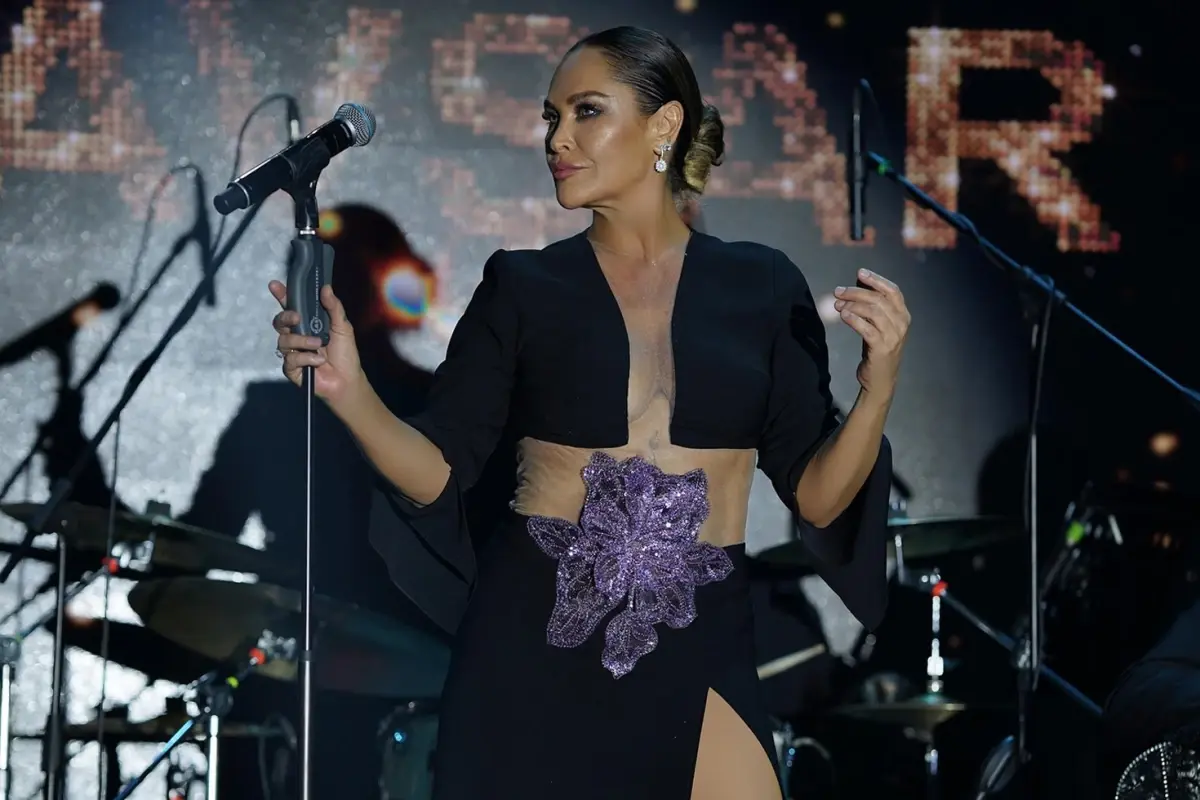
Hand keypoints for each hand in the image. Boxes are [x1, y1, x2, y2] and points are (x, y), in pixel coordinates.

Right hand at [268, 281, 362, 404]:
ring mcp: (292, 352)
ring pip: (284, 340)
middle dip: (285, 317)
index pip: (291, 307)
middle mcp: (296, 336)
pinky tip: (318, 360)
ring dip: (302, 341)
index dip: (282, 296)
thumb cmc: (345, 353)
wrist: (348, 379)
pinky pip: (290, 359)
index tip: (276, 285)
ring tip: (318, 344)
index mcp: (307, 324)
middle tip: (296, 318)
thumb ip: (334, 308)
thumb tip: (326, 288)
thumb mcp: (343, 327)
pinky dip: (306, 358)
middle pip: (279, 322)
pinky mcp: (292, 369)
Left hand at [833, 268, 909, 402]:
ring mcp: (894, 336)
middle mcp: (902, 324)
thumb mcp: (878, 326)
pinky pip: (867, 328)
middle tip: (838, 291)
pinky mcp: (882, 348)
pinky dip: (854, 319)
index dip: (876, 280)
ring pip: (873, 311)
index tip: (859, 272)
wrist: (880, 380)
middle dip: (856, 292)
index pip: (893, 291)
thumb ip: (873, 307)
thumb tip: (856, 284)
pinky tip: (843, 315)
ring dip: (852, 304)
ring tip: (837, 304)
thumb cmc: (877, 349)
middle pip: (879, 299)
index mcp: (903, 315)